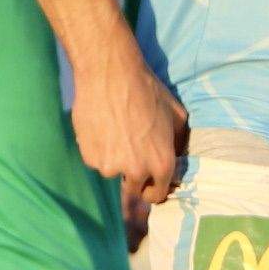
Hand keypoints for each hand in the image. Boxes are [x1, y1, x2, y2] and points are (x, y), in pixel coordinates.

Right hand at [74, 47, 186, 209]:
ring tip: (116, 132)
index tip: (149, 183)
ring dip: (115, 160)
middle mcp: (137, 171)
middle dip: (134, 177)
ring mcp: (110, 167)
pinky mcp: (90, 158)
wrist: (110, 74)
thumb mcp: (177, 115)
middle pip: (134, 189)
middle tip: (131, 154)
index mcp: (162, 164)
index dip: (154, 188)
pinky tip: (102, 128)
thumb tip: (178, 156)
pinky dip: (98, 150)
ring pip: (113, 172)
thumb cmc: (147, 90)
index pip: (158, 195)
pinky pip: (96, 160)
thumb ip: (178, 142)